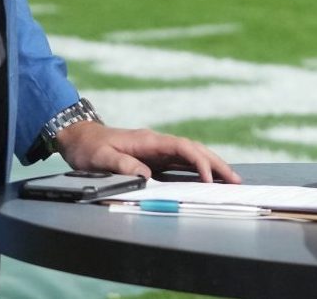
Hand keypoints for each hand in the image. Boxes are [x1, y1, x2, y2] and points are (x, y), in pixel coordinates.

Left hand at [58, 120, 241, 181]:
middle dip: (216, 163)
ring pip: (192, 155)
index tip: (209, 179)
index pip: (182, 148)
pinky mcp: (156, 158)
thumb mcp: (102, 158)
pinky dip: (198, 169)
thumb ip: (124, 165)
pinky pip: (182, 163)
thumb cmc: (90, 149)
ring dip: (212, 165)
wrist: (80, 138)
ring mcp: (158, 150)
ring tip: (230, 179)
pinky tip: (209, 177)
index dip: (198, 162)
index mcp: (149, 140)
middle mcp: (158, 143)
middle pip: (194, 150)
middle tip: (236, 179)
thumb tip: (146, 177)